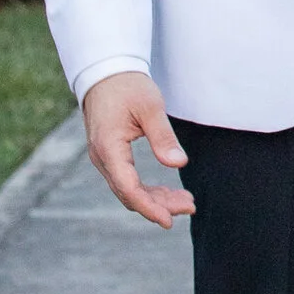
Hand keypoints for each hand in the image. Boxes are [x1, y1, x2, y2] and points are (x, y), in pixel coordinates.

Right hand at [84, 71, 195, 226]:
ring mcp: (104, 158)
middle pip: (129, 194)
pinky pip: (127, 180)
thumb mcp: (151, 107)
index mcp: (109, 147)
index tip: (169, 220)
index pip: (128, 188)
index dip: (149, 207)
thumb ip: (163, 137)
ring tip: (185, 201)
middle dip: (159, 205)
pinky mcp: (110, 156)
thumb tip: (179, 164)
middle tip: (190, 206)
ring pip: (129, 190)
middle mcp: (102, 158)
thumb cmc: (128, 86)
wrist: (106, 72)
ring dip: (155, 199)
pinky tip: (167, 192)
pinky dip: (146, 189)